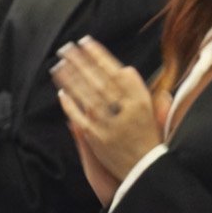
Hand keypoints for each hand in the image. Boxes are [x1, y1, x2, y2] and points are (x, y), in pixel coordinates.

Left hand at [53, 35, 162, 204]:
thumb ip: (138, 90)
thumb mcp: (151, 110)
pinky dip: (70, 105)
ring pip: (87, 96)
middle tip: (66, 48)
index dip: (99, 56)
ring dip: (71, 79)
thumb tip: (127, 69)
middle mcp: (125, 110)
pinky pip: (80, 118)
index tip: (86, 42)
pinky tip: (61, 93)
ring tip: (59, 64)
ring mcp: (110, 125)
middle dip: (80, 62)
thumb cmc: (149, 139)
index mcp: (140, 100)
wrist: (147, 170)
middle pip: (98, 80)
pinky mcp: (97, 139)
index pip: (115, 71)